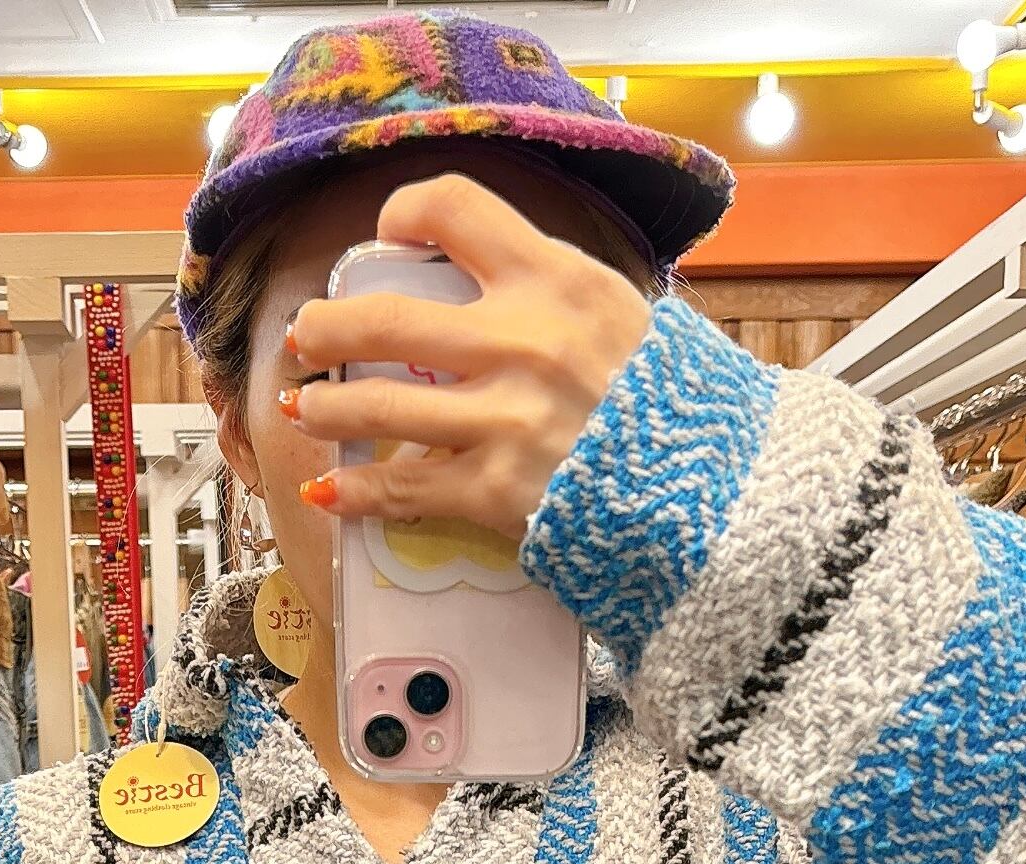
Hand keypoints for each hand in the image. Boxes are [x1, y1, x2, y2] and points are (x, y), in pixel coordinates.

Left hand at [283, 173, 653, 542]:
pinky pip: (402, 490)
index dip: (405, 214)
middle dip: (327, 328)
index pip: (454, 208)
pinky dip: (355, 494)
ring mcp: (504, 419)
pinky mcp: (497, 491)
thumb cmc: (677, 407)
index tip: (389, 235)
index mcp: (557, 280)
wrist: (721, 493)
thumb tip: (503, 297)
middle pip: (385, 320)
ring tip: (304, 410)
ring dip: (325, 410)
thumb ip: (559, 300)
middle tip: (308, 336)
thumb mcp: (629, 317)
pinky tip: (327, 493)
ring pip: (376, 408)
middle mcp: (522, 341)